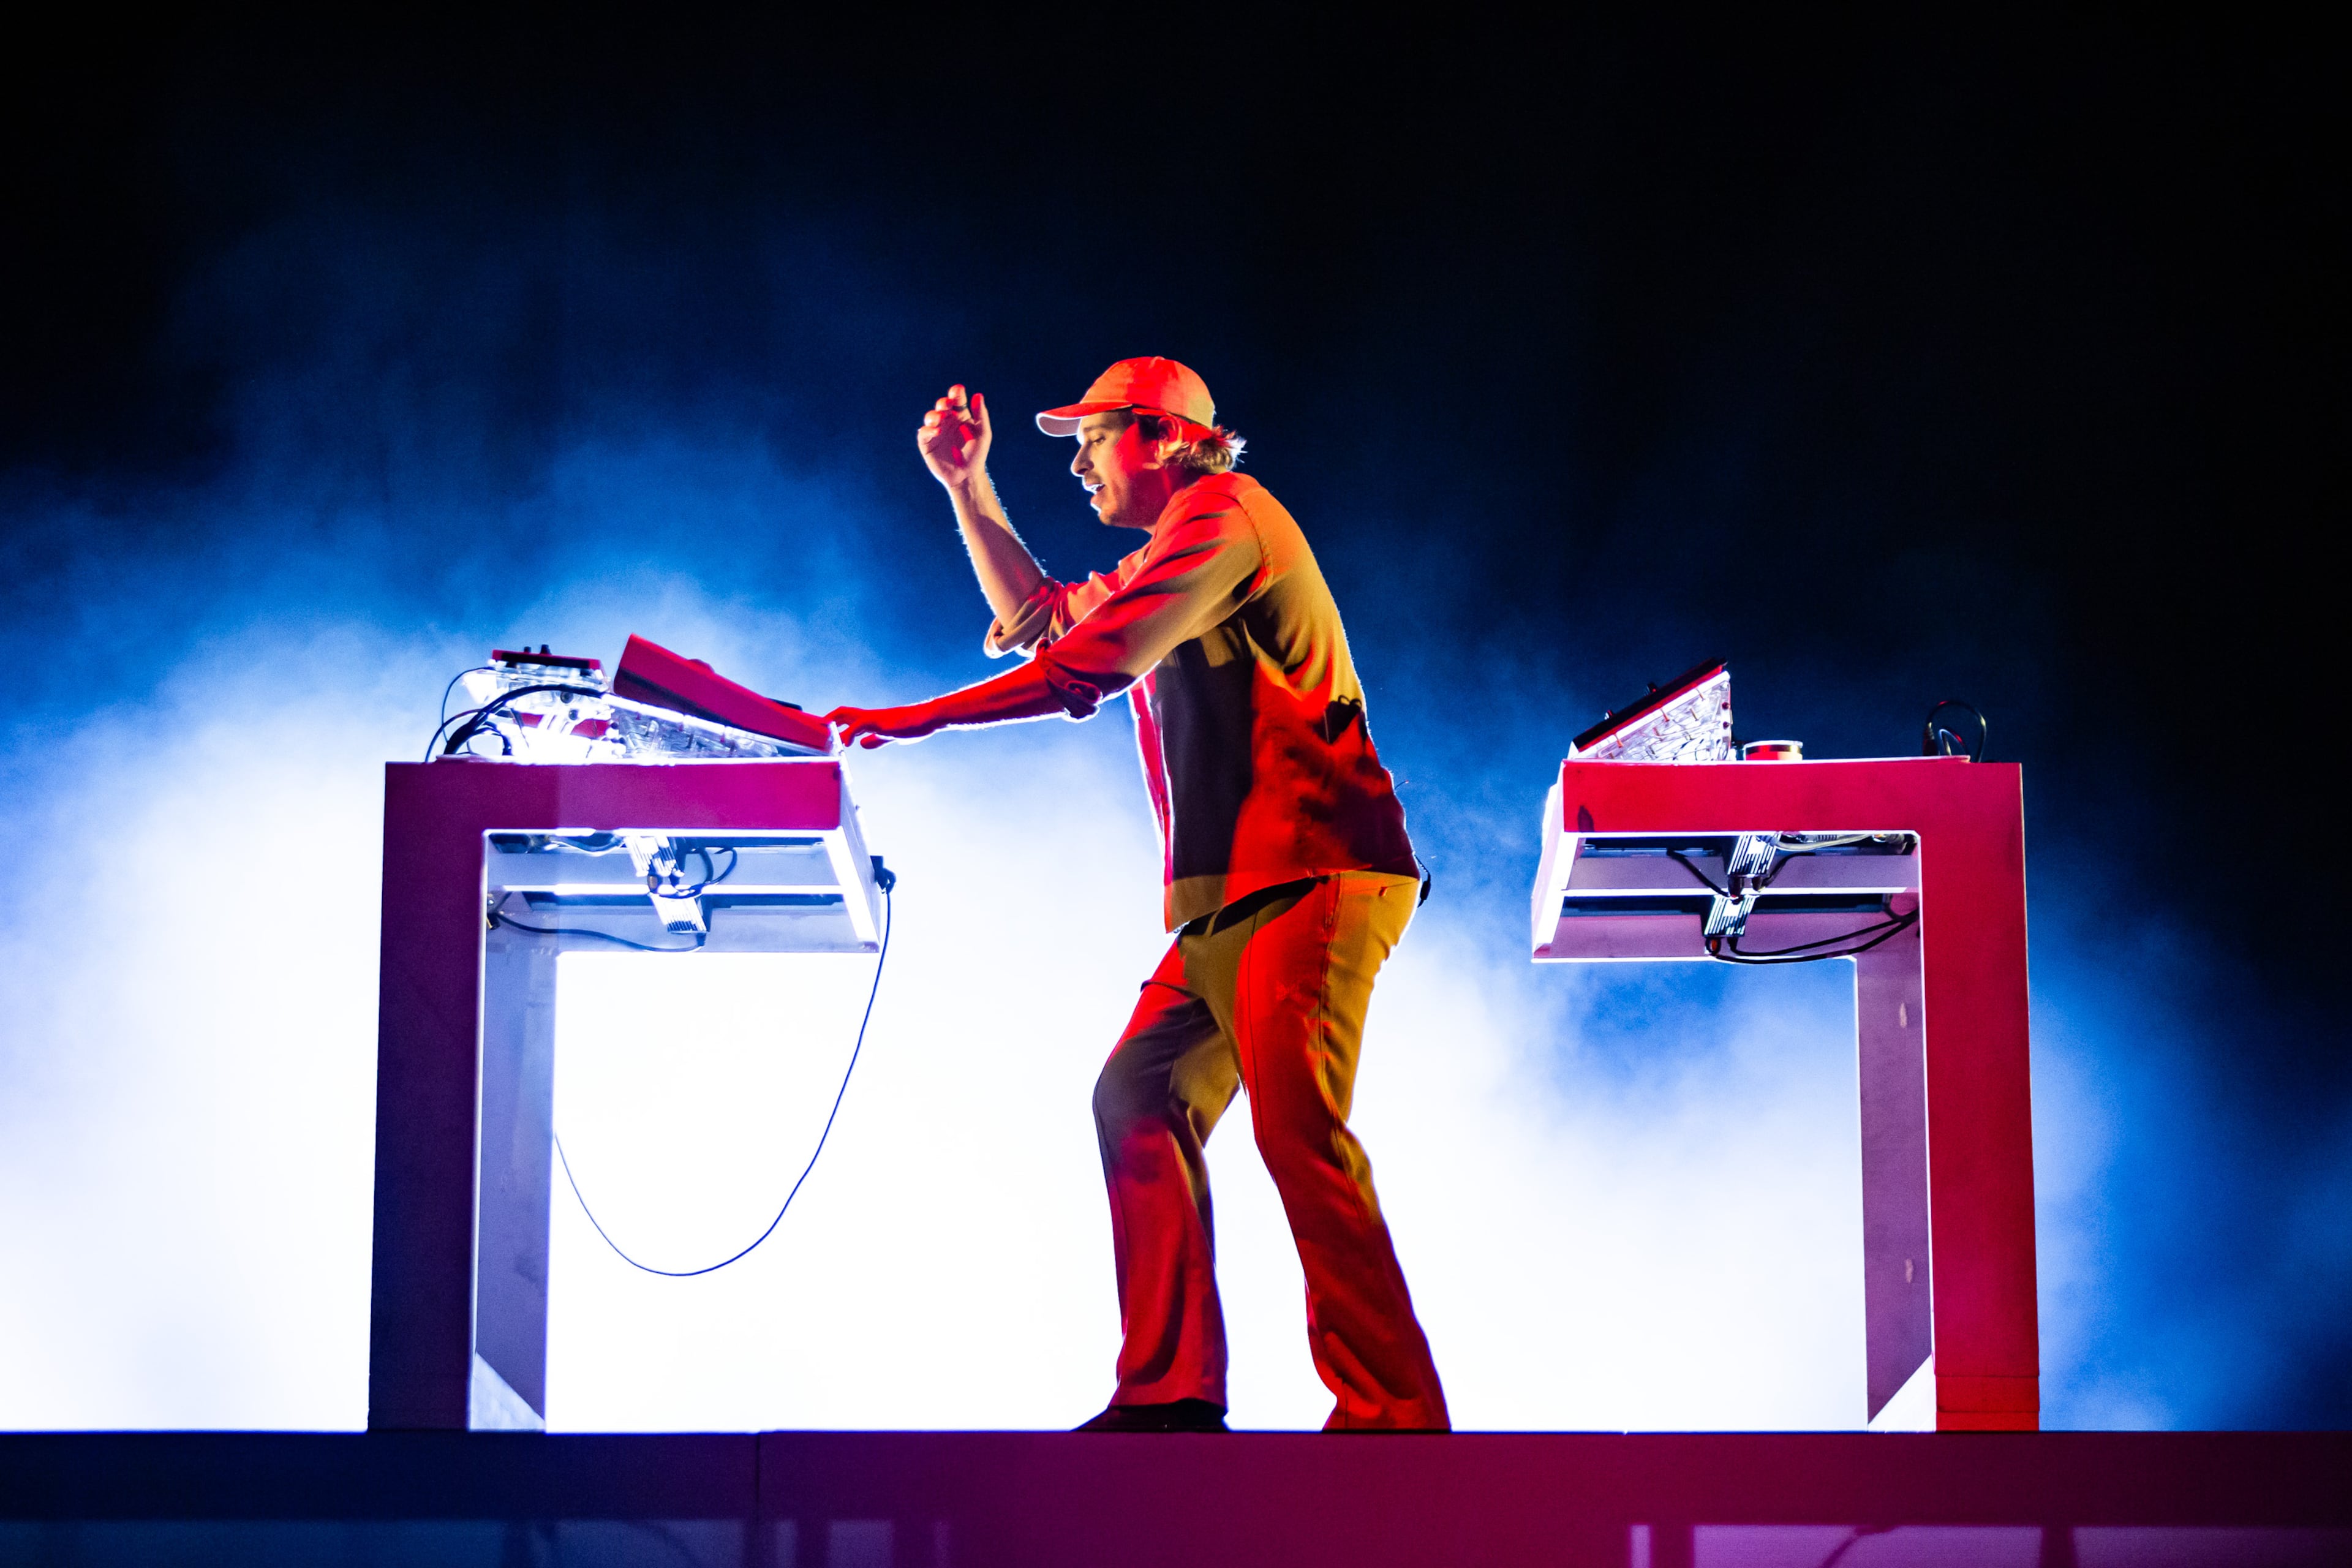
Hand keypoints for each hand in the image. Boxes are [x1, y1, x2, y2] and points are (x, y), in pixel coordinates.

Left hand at [825, 703, 943, 749]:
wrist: (928, 718)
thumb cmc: (913, 726)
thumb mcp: (891, 736)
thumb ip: (877, 739)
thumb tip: (864, 745)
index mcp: (873, 719)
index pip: (848, 717)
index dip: (835, 722)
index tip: (824, 730)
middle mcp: (870, 716)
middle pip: (843, 712)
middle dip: (828, 720)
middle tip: (816, 731)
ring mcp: (874, 717)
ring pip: (847, 715)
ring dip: (833, 725)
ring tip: (824, 737)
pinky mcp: (880, 721)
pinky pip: (859, 725)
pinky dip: (849, 733)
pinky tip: (846, 744)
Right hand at [917, 384, 991, 488]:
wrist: (967, 476)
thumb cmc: (977, 455)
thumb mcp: (983, 434)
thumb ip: (981, 415)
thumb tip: (978, 395)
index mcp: (961, 416)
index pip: (957, 400)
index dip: (956, 393)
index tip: (957, 390)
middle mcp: (947, 421)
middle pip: (942, 405)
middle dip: (943, 403)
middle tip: (947, 405)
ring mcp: (936, 431)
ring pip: (931, 416)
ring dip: (933, 414)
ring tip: (939, 418)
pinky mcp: (927, 443)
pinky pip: (924, 433)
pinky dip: (928, 429)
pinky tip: (937, 430)